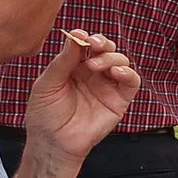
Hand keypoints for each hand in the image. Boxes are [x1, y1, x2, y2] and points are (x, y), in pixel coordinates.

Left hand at [24, 31, 139, 163]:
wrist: (53, 142)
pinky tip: (115, 73)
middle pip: (106, 49)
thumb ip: (62, 61)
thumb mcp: (47, 84)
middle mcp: (93, 74)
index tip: (80, 35)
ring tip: (96, 66)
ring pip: (121, 61)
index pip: (86, 46)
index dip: (86, 38)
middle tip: (93, 45)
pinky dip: (128, 73)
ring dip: (111, 58)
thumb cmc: (45, 115)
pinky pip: (132, 82)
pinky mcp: (119, 100)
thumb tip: (75, 36)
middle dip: (102, 43)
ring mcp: (107, 86)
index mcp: (74, 67)